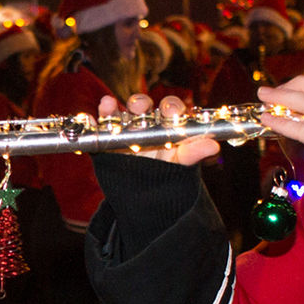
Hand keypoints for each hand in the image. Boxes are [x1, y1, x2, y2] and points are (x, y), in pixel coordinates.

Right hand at [97, 94, 219, 165]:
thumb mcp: (180, 165)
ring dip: (114, 107)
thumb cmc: (168, 177)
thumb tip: (213, 145)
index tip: (172, 112)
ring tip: (109, 105)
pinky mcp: (106, 142)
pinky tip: (89, 118)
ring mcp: (124, 131)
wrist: (146, 200)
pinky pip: (98, 128)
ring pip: (119, 113)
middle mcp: (145, 124)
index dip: (171, 107)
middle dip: (141, 103)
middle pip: (142, 106)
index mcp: (167, 125)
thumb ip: (193, 153)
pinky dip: (93, 121)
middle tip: (141, 108)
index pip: (170, 108)